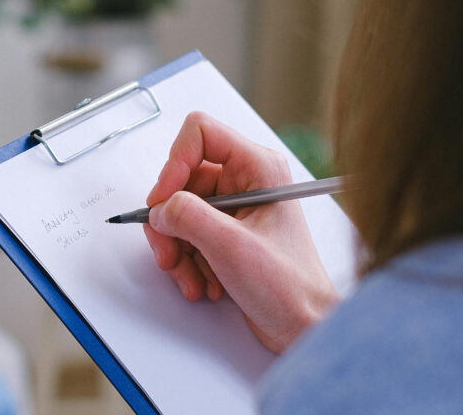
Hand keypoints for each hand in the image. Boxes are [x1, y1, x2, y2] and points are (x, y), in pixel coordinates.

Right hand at [143, 111, 339, 352]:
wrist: (303, 327)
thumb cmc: (290, 287)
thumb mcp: (233, 248)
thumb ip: (189, 218)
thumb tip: (159, 208)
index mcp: (258, 167)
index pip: (200, 133)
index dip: (174, 163)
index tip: (163, 200)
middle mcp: (244, 180)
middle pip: (181, 178)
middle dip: (170, 221)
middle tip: (169, 252)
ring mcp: (233, 206)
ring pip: (177, 209)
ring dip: (176, 247)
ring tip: (190, 277)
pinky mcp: (224, 230)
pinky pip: (184, 232)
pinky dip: (185, 259)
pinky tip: (202, 282)